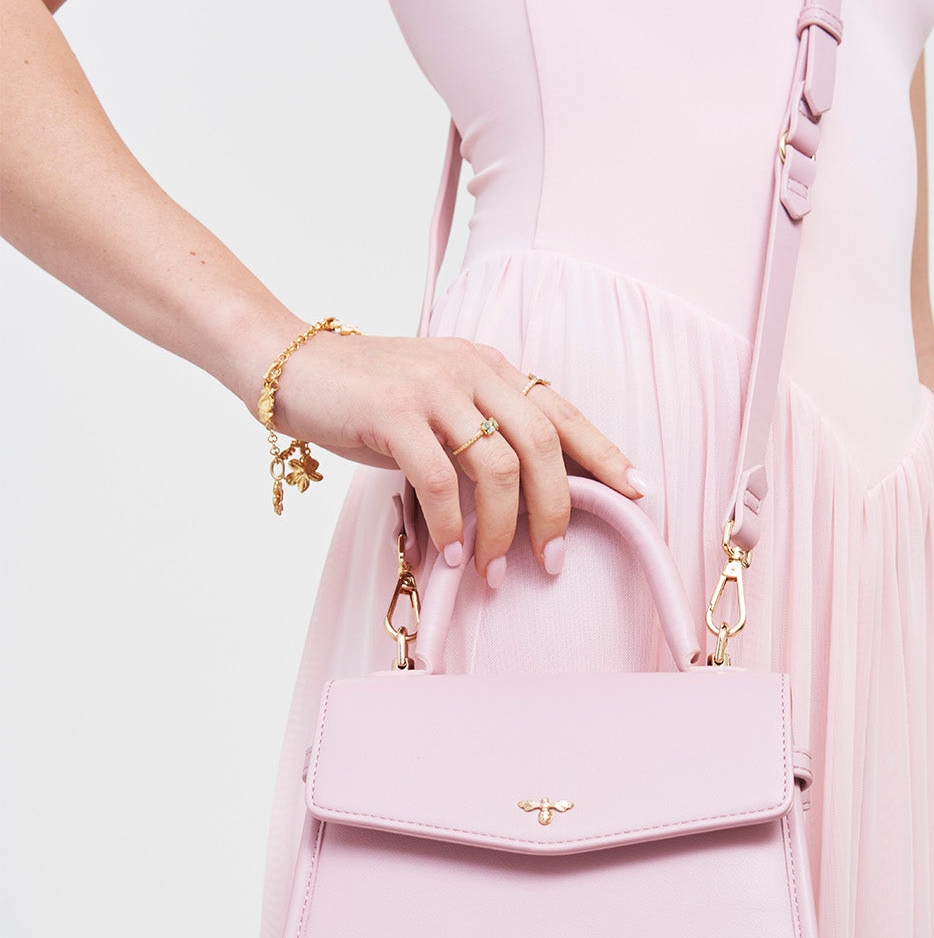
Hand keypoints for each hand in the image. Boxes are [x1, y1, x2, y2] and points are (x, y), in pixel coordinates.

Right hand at [255, 328, 645, 579]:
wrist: (292, 365)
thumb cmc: (368, 396)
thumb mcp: (441, 402)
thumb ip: (484, 431)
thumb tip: (531, 494)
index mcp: (491, 368)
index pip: (563, 413)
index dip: (605, 454)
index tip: (638, 492)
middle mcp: (472, 371)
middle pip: (543, 447)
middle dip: (556, 512)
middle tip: (552, 562)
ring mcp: (434, 390)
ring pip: (497, 469)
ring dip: (501, 532)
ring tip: (491, 572)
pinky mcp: (393, 413)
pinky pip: (440, 480)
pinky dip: (453, 525)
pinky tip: (453, 555)